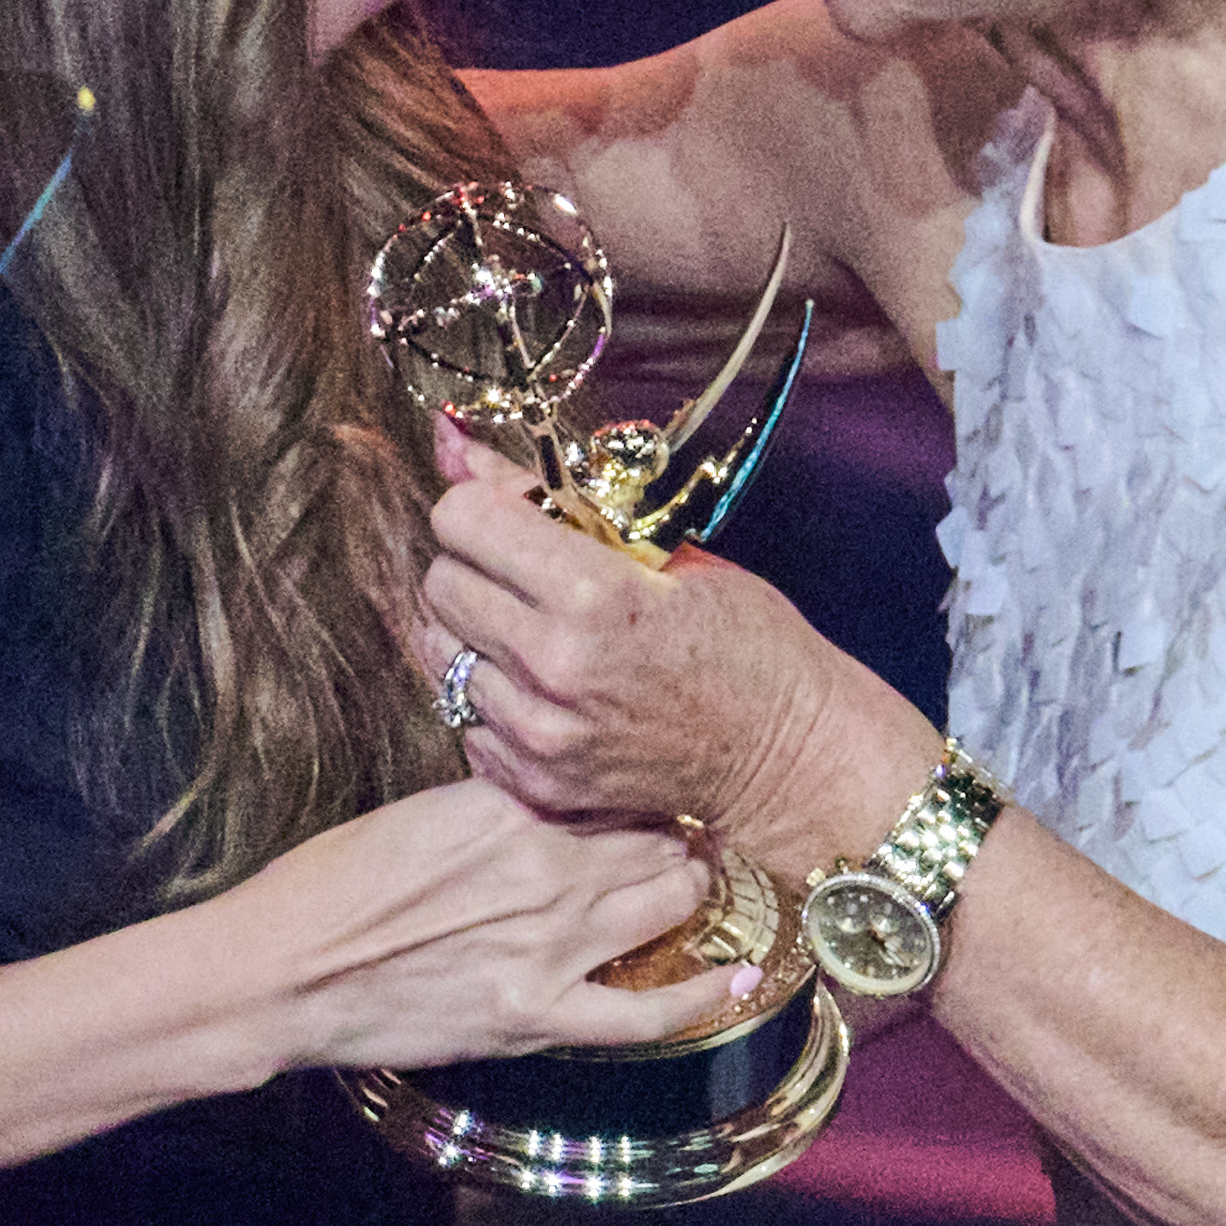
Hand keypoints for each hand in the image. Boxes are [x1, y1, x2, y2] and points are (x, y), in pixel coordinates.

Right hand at [245, 776, 732, 1078]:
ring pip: (668, 903)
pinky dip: (702, 994)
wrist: (280, 972)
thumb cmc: (326, 888)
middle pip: (654, 838)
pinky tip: (738, 978)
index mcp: (506, 802)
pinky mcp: (539, 1015)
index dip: (641, 784)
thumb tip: (543, 797)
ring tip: (696, 885)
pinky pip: (649, 1011)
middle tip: (691, 835)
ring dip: (692, 890)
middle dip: (678, 835)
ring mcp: (549, 944)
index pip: (610, 782)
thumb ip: (493, 804)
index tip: (654, 786)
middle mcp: (544, 865)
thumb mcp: (415, 813)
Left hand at [422, 422, 931, 877]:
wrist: (786, 757)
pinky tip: (548, 690)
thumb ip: (544, 497)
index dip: (486, 506)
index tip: (521, 517)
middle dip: (475, 565)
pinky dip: (493, 698)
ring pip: (439, 654)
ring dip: (476, 633)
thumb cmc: (744, 642)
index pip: (461, 519)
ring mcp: (539, 735)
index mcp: (592, 596)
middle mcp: (552, 668)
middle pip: (438, 585)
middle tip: (531, 575)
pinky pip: (465, 720)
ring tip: (537, 633)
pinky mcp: (535, 783)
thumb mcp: (664, 547)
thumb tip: (450, 442)